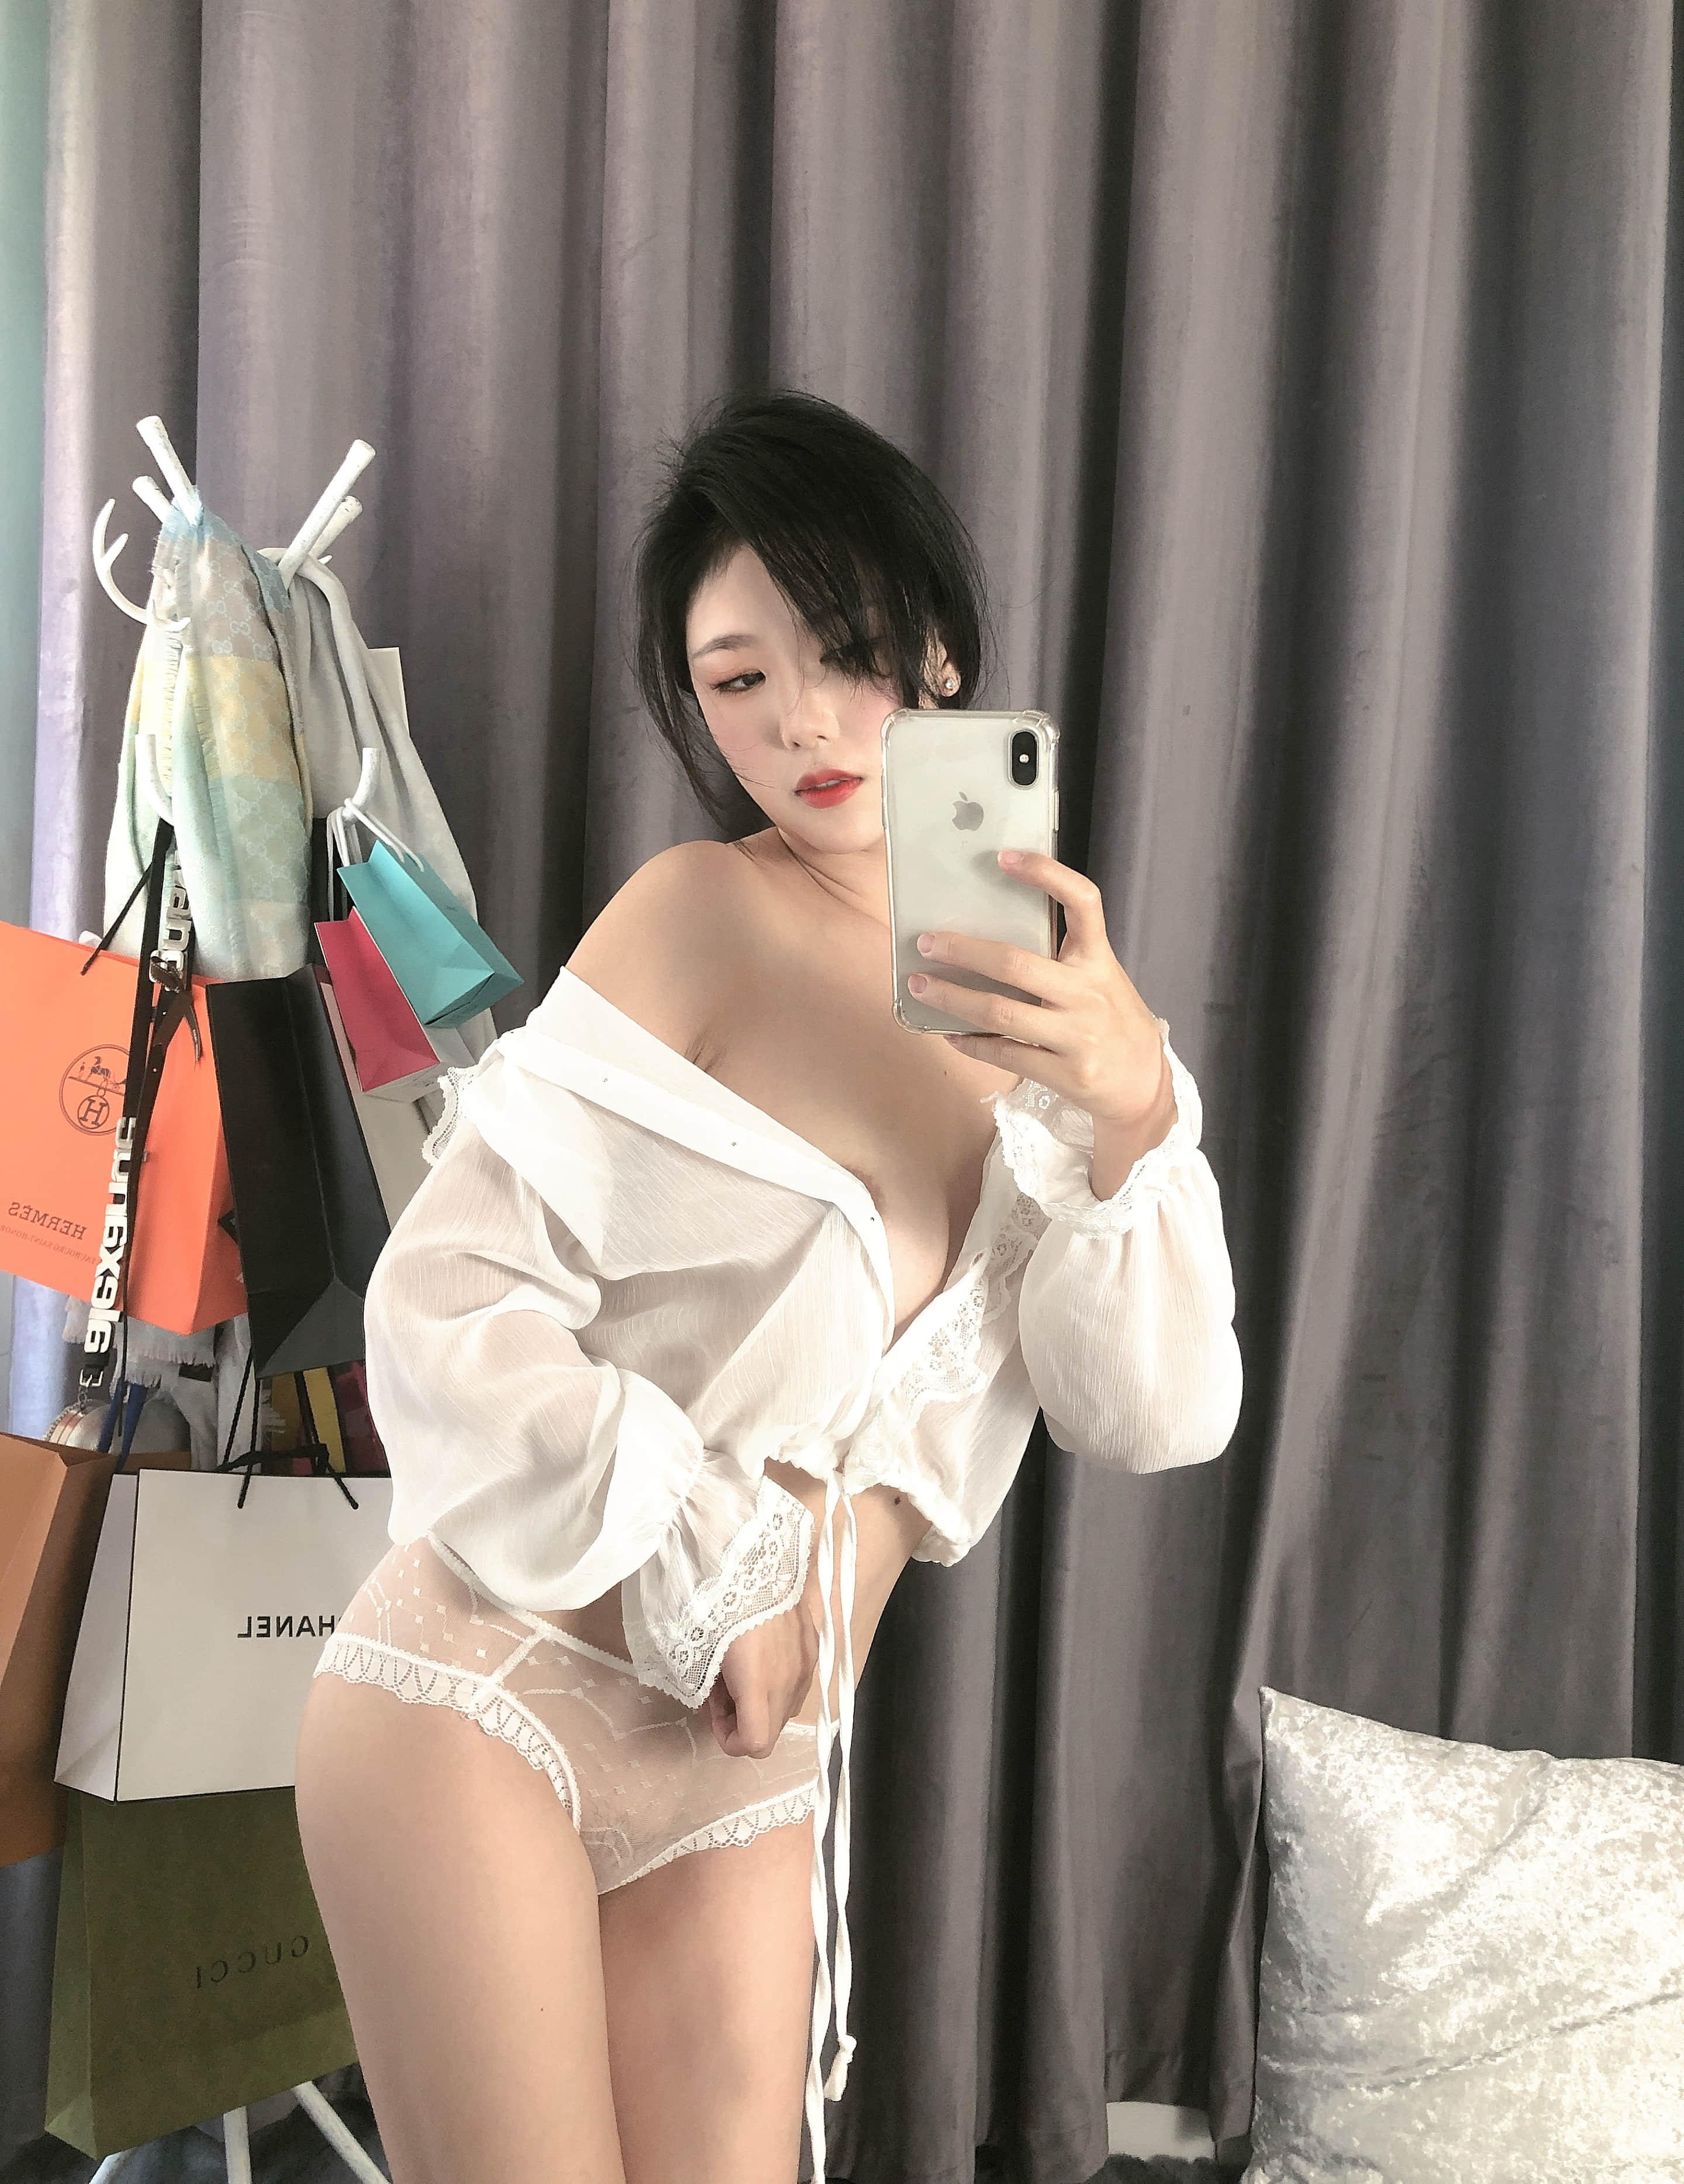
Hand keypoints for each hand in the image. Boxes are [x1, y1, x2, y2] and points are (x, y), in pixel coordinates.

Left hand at [708, 1597, 818, 1758]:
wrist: (755, 1557)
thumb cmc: (719, 1602)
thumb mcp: (700, 1649)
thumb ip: (707, 1687)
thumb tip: (713, 1700)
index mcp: (760, 1684)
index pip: (757, 1744)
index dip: (730, 1741)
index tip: (712, 1713)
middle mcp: (790, 1681)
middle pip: (772, 1730)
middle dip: (743, 1721)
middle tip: (719, 1691)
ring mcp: (807, 1664)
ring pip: (787, 1708)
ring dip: (761, 1703)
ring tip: (738, 1671)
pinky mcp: (814, 1646)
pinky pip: (797, 1682)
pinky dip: (777, 1682)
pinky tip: (761, 1655)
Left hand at [905, 848, 1171, 1139]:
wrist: (1144, 1083)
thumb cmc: (1112, 1021)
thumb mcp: (1100, 979)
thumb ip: (1062, 958)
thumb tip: (990, 938)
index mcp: (1098, 960)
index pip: (1083, 902)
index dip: (1046, 874)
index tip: (1005, 857)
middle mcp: (1089, 993)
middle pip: (1015, 963)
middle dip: (963, 951)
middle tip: (927, 943)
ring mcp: (1078, 1035)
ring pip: (1000, 1012)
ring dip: (952, 998)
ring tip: (920, 987)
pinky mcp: (1066, 1073)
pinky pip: (1004, 1054)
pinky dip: (970, 1043)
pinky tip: (950, 1035)